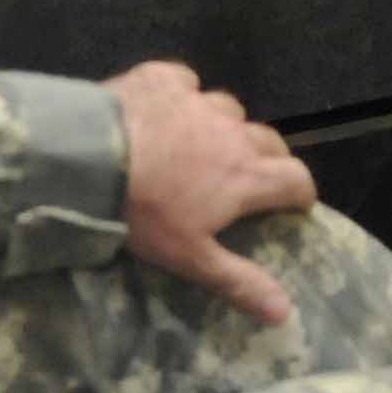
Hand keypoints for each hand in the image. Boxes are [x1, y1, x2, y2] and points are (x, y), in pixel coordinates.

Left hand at [110, 59, 313, 324]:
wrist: (89, 158)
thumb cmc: (145, 213)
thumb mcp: (191, 258)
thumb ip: (239, 281)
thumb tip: (286, 313)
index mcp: (246, 175)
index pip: (297, 179)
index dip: (302, 193)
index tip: (295, 206)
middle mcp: (233, 132)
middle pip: (270, 140)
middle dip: (271, 158)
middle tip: (255, 176)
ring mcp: (199, 101)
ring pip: (230, 109)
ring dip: (227, 126)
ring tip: (209, 142)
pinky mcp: (164, 79)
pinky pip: (186, 83)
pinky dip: (185, 95)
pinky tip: (171, 108)